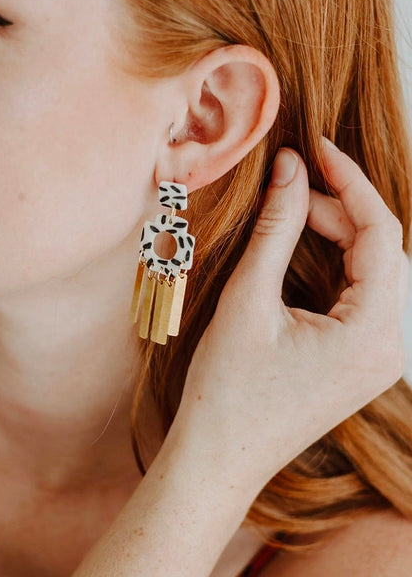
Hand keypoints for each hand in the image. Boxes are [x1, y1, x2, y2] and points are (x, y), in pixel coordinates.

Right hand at [174, 138, 408, 486]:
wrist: (217, 461)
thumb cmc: (226, 389)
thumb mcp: (248, 299)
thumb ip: (276, 227)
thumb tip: (289, 167)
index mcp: (374, 332)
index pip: (380, 233)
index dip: (350, 182)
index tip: (317, 148)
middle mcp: (390, 347)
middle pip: (381, 251)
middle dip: (337, 209)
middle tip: (287, 185)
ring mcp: (378, 358)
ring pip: (373, 271)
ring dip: (336, 234)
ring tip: (290, 211)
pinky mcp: (358, 362)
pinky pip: (362, 295)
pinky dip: (335, 263)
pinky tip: (302, 248)